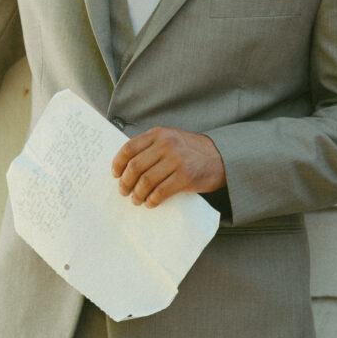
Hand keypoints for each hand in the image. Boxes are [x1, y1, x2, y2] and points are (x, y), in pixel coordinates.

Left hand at [111, 126, 225, 208]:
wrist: (221, 156)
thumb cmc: (191, 150)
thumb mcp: (170, 139)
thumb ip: (150, 147)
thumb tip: (124, 166)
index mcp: (159, 134)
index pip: (129, 148)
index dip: (118, 163)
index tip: (115, 174)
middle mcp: (166, 144)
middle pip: (135, 166)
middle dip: (125, 182)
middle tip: (123, 191)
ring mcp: (176, 160)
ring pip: (146, 181)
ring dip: (137, 194)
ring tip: (136, 200)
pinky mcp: (186, 177)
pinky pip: (161, 192)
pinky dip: (152, 200)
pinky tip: (150, 203)